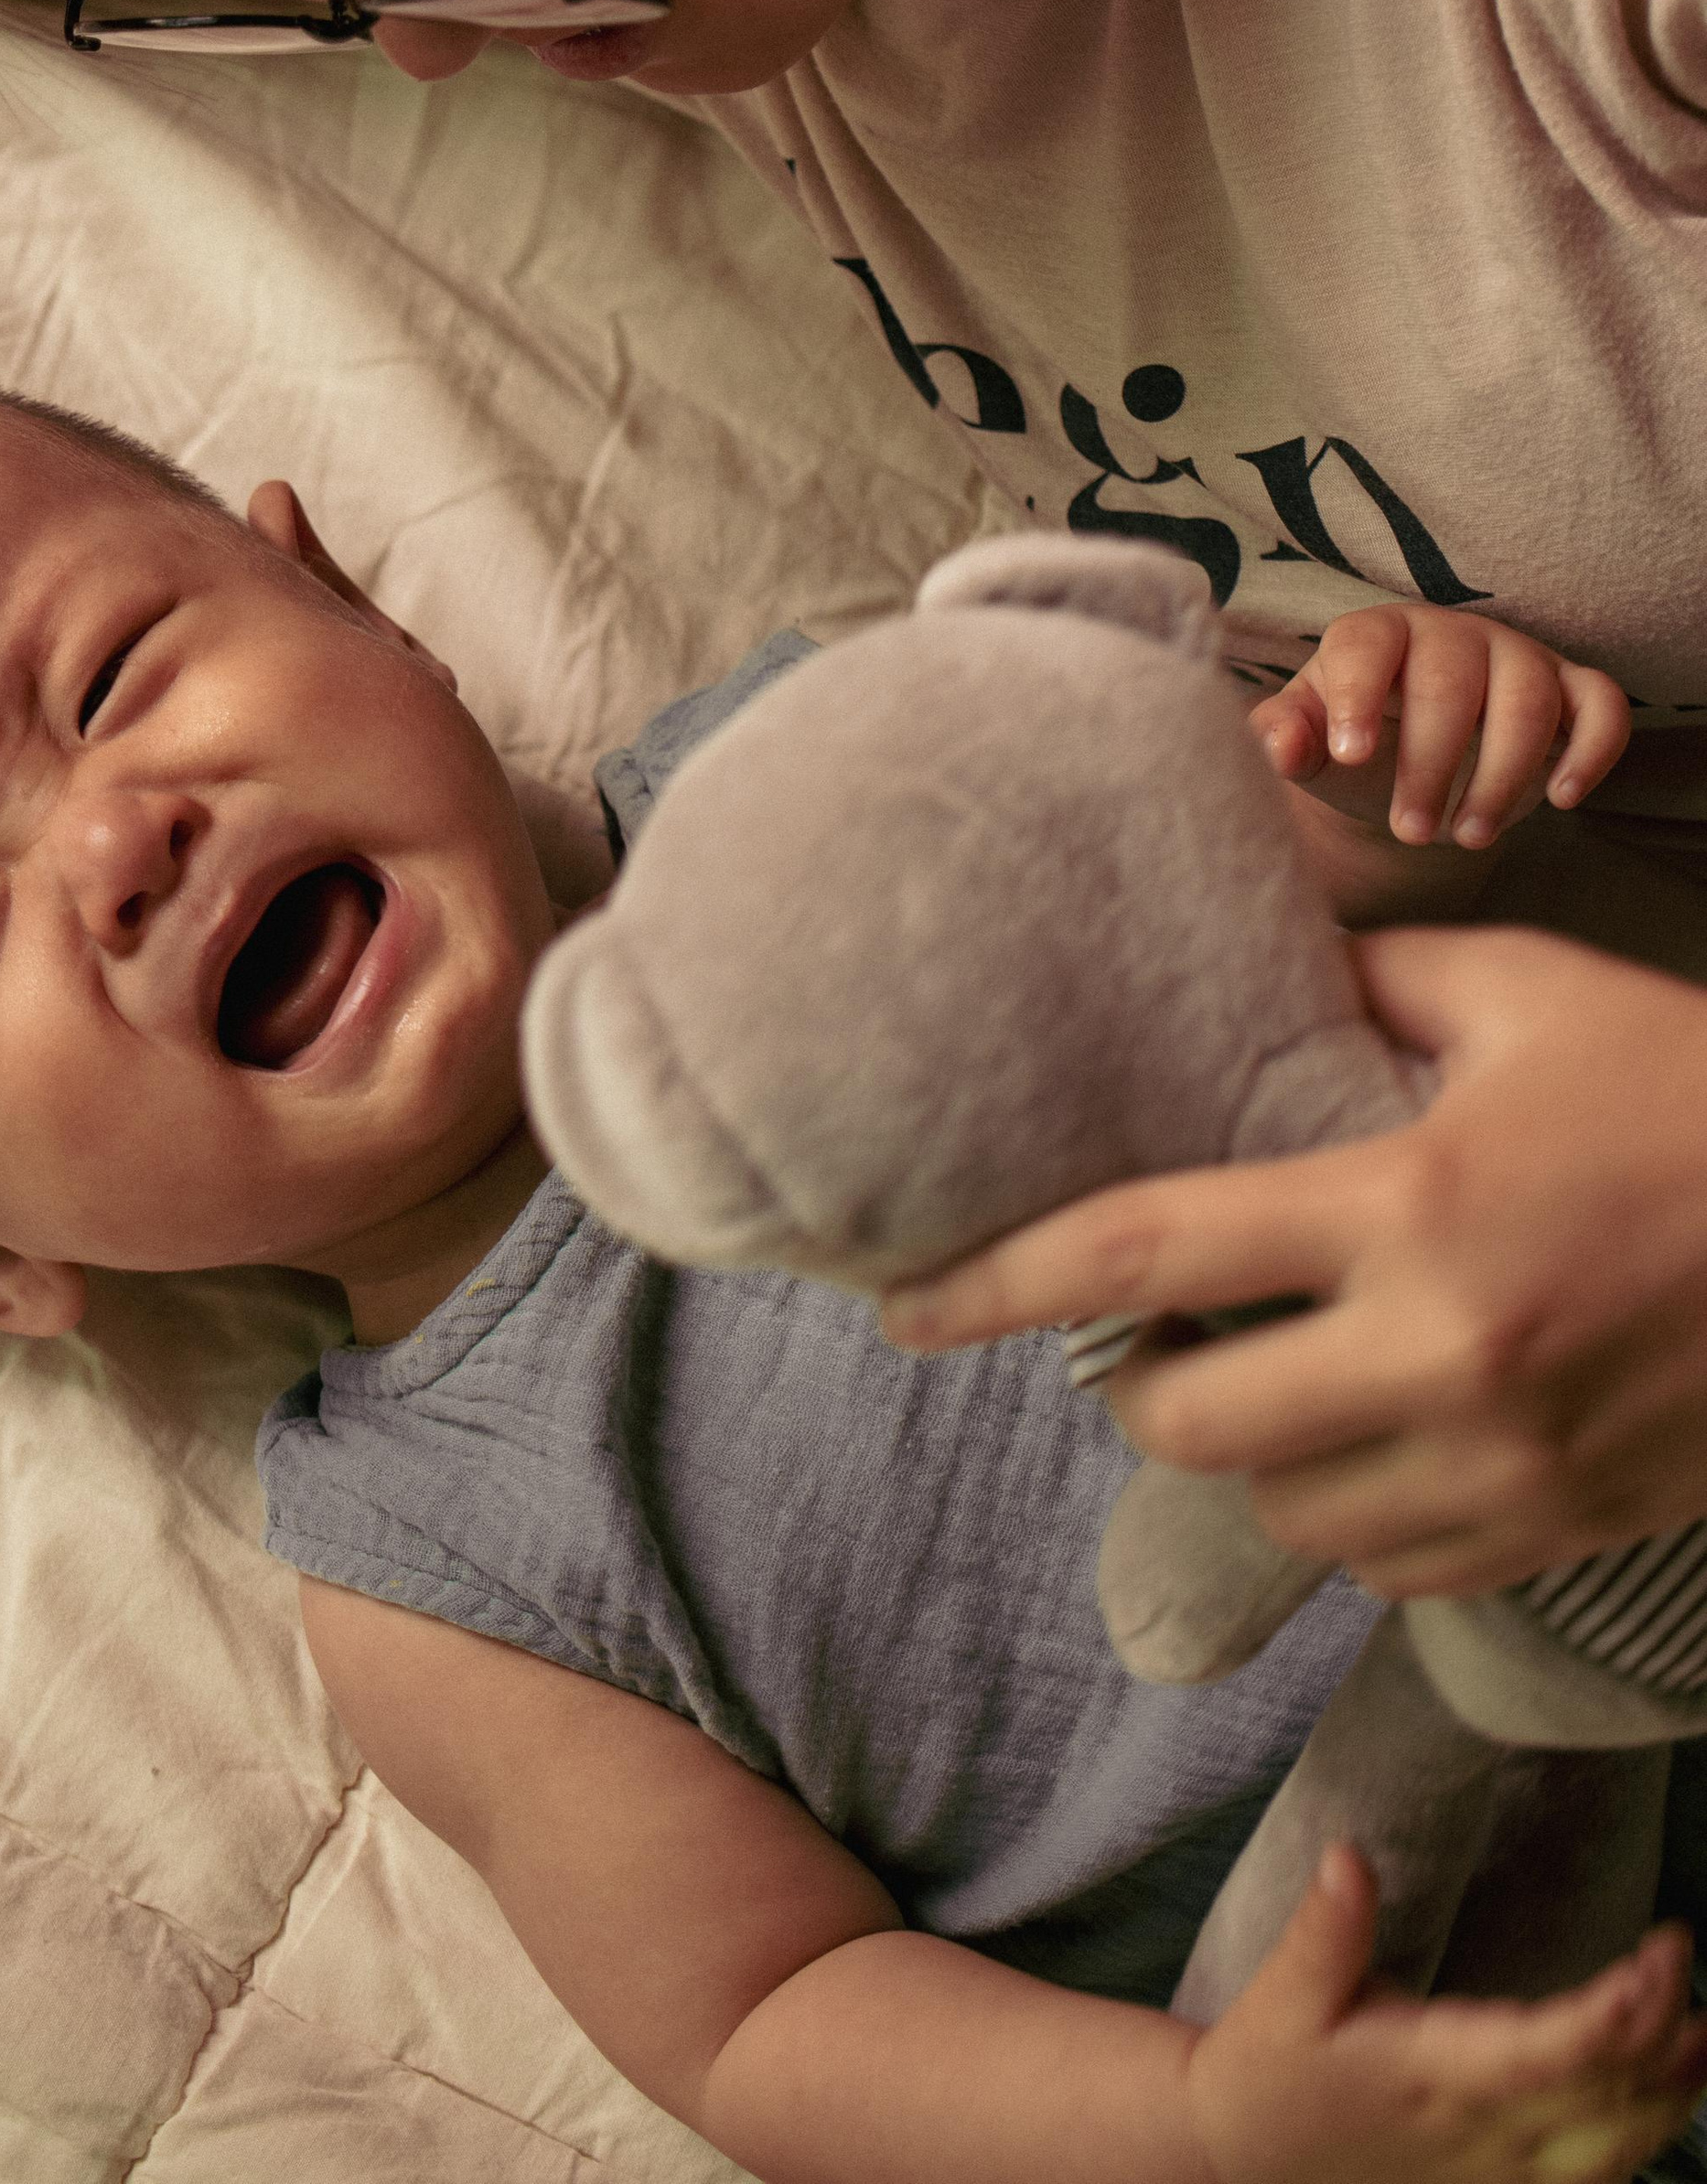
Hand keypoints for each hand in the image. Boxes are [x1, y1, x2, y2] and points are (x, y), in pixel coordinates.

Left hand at [882, 929, 1706, 1594]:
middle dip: (1133, 1388)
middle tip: (1137, 1338)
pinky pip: (1392, 1568)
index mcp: (1407, 1203)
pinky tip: (1365, 1440)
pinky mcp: (1562, 1532)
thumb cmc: (1689, 1092)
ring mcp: (1506, 1464)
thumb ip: (1372, 977)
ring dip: (1250, 1455)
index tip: (901, 1309)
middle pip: (1193, 1423)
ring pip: (1289, 1515)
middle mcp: (1441, 1353)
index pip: (1146, 1251)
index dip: (999, 1286)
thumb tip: (1262, 959)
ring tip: (1261, 1379)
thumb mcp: (1525, 992)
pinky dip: (1351, 1518)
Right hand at [1188, 1847, 1706, 2183]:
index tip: (1661, 1951)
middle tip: (1684, 1957)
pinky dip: (1641, 2141)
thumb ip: (1327, 1929)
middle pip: (1605, 2099)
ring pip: (1614, 2149)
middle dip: (1663, 2035)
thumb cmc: (1268, 2075)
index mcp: (1434, 2076)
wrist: (1242, 2164)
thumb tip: (1349, 1855)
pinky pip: (1592, 2178)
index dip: (1620, 2011)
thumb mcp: (1283, 1997)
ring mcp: (1498, 2174)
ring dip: (1671, 2095)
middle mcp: (1482, 2135)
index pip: (1554, 2052)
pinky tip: (1663, 2105)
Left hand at [1247, 609, 1628, 851]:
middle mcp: (1452, 635)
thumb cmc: (1355, 747)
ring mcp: (1518, 657)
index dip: (1357, 695)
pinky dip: (1592, 749)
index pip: (1366, 644)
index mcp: (1377, 635)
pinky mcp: (1571, 690)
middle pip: (1452, 681)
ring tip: (1470, 835)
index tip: (1347, 757)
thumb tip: (1279, 744)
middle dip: (1431, 763)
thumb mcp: (1311, 748)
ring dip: (1504, 774)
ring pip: (1528, 698)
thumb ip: (1284, 739)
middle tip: (1410, 830)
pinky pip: (1601, 705)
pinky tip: (1563, 799)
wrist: (1412, 767)